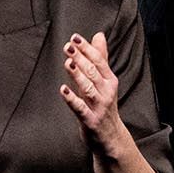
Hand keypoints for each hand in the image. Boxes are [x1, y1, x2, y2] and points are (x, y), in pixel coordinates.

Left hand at [59, 33, 130, 156]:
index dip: (87, 49)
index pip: (99, 61)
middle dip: (81, 58)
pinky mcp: (90, 120)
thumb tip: (98, 35)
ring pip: (88, 88)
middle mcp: (106, 92)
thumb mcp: (104, 80)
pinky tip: (62, 90)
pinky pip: (80, 108)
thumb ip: (101, 58)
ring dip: (78, 75)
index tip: (75, 38)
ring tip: (68, 62)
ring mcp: (99, 106)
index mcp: (109, 80)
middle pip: (93, 72)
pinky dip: (72, 99)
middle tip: (68, 46)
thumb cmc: (104, 105)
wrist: (111, 136)